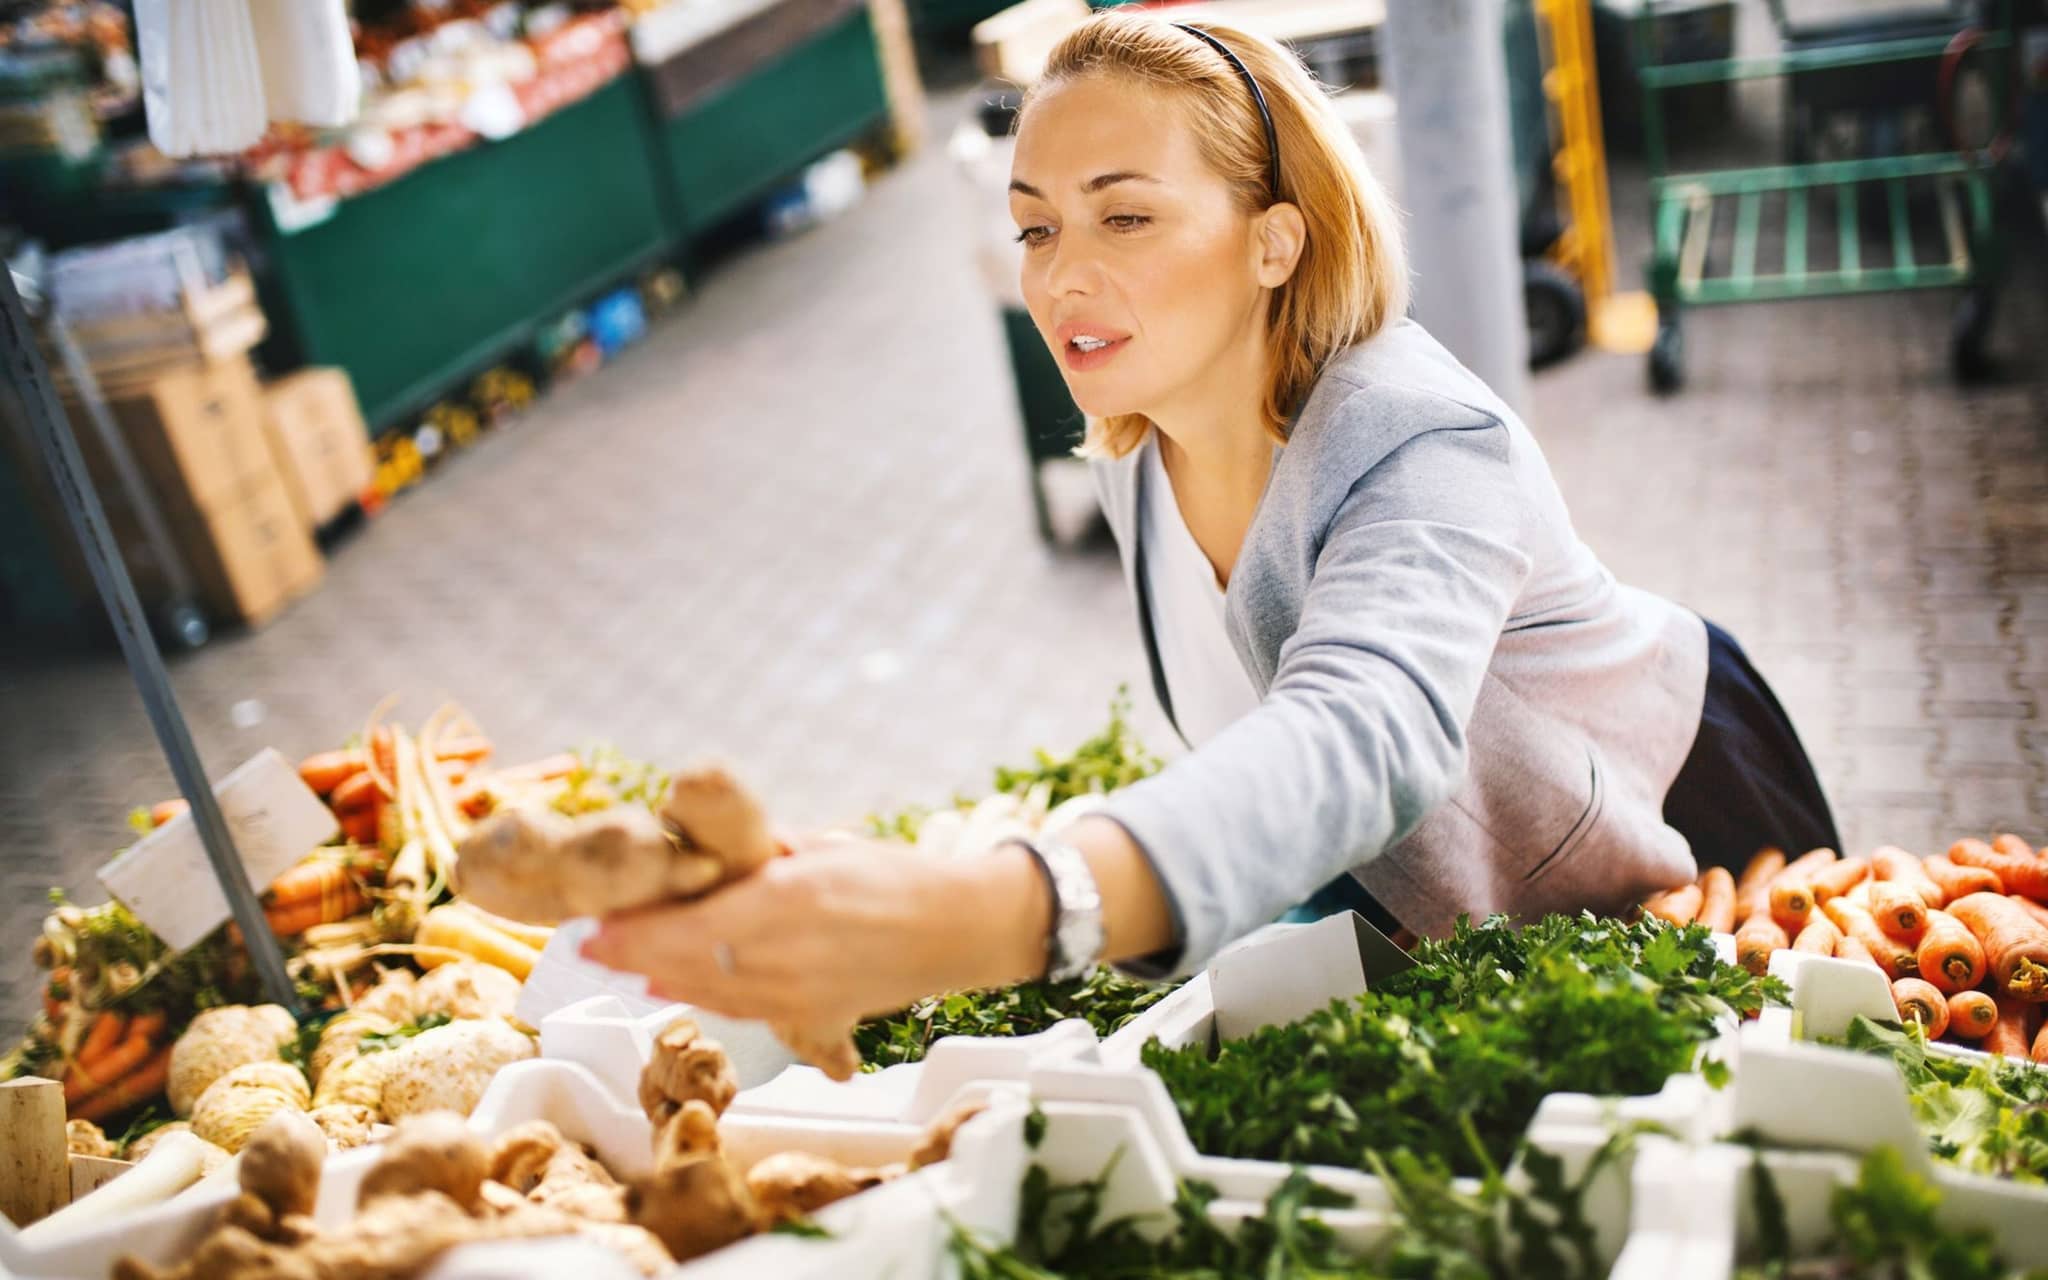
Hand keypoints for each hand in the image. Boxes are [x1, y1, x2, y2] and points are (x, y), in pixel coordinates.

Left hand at [578, 835, 1051, 1029]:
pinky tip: (676, 988)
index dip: (633, 933)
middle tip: (590, 945)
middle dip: (634, 957)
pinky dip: (705, 997)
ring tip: (628, 966)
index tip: (592, 926)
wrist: (957, 927)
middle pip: (687, 965)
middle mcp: (784, 955)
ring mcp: (799, 995)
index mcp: (786, 901)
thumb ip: (763, 857)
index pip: (687, 926)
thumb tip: (709, 853)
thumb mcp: (824, 849)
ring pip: (711, 992)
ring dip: (662, 979)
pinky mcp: (814, 1016)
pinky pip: (745, 1010)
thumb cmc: (894, 876)